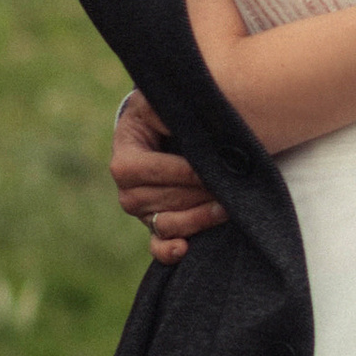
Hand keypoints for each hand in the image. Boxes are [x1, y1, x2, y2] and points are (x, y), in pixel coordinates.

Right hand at [110, 91, 227, 261]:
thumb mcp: (162, 103)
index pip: (147, 170)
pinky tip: (185, 248)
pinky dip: (169, 251)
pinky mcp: (157, 227)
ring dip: (197, 218)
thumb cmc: (170, 114)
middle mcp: (127, 188)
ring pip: (166, 223)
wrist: (172, 131)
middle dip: (198, 193)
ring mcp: (142, 211)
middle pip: (159, 200)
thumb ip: (168, 110)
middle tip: (231, 185)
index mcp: (125, 156)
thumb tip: (191, 125)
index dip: (181, 170)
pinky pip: (157, 247)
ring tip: (226, 208)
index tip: (215, 164)